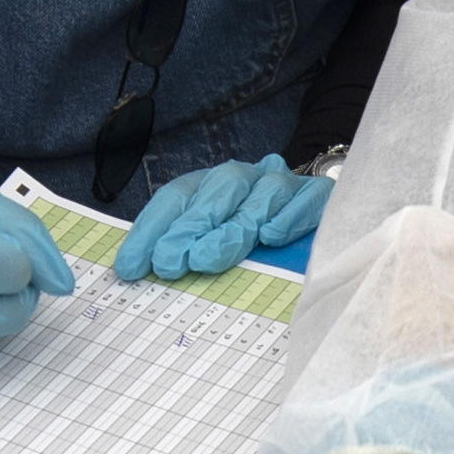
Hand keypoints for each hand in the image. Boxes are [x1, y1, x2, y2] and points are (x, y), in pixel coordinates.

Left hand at [112, 156, 325, 281]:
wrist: (321, 214)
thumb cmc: (255, 239)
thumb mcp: (214, 244)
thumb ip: (182, 253)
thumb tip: (138, 275)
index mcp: (212, 185)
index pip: (177, 196)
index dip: (151, 229)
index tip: (132, 266)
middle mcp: (247, 178)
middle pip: (217, 190)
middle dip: (188, 227)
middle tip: (168, 263)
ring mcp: (284, 185)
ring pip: (261, 192)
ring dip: (232, 226)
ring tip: (206, 258)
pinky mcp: (318, 197)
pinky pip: (306, 199)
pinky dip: (288, 216)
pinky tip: (271, 236)